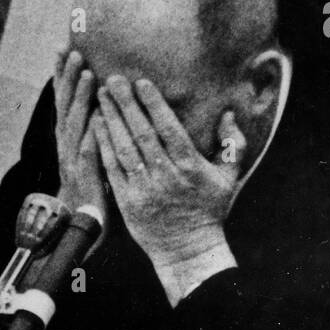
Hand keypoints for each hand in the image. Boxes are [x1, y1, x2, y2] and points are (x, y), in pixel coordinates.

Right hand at [52, 48, 106, 220]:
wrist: (78, 226)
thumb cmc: (90, 187)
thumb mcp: (90, 153)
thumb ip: (93, 129)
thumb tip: (102, 104)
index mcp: (67, 138)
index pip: (63, 101)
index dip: (63, 76)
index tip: (63, 50)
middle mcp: (66, 146)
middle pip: (65, 107)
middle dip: (68, 79)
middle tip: (75, 53)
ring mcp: (72, 162)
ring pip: (74, 126)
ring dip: (79, 99)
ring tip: (88, 74)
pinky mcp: (84, 179)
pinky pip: (88, 153)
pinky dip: (91, 134)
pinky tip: (97, 118)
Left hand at [92, 76, 246, 268]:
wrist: (188, 250)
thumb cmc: (209, 210)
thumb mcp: (229, 178)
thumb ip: (233, 144)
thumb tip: (228, 114)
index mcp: (190, 167)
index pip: (169, 129)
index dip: (154, 104)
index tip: (141, 82)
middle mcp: (165, 176)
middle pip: (142, 134)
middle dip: (126, 105)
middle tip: (113, 79)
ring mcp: (144, 189)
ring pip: (123, 149)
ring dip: (110, 120)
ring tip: (101, 95)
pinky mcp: (126, 201)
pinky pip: (111, 168)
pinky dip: (103, 145)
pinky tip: (95, 124)